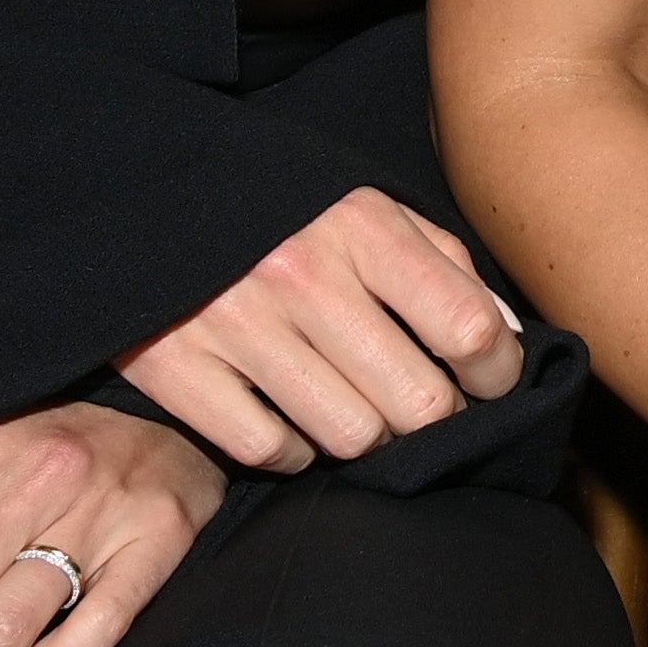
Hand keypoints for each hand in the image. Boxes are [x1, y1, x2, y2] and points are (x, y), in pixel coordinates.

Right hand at [115, 183, 526, 471]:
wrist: (140, 195)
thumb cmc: (279, 212)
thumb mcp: (364, 207)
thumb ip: (441, 264)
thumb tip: (507, 340)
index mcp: (359, 227)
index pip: (468, 327)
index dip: (497, 372)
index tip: (489, 382)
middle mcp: (302, 276)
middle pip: (418, 402)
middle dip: (434, 418)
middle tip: (419, 406)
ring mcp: (237, 326)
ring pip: (352, 438)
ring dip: (366, 438)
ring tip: (354, 407)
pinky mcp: (178, 371)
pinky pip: (273, 451)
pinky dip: (292, 451)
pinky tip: (290, 417)